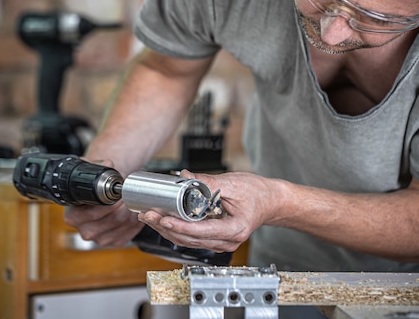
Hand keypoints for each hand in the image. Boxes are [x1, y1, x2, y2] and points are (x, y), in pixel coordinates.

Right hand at [63, 158, 142, 246]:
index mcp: (73, 216)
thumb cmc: (96, 185)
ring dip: (132, 211)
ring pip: (123, 225)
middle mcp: (84, 230)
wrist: (101, 194)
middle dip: (125, 204)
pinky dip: (136, 221)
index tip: (120, 192)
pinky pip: (130, 233)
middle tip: (131, 194)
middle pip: (113, 220)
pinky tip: (135, 211)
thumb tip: (108, 163)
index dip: (111, 201)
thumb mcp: (93, 173)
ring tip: (134, 200)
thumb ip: (98, 167)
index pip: (94, 212)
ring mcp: (99, 239)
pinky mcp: (113, 242)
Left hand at [138, 170, 279, 251]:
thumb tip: (184, 177)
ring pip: (188, 240)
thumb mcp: (233, 184)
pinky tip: (164, 219)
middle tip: (147, 215)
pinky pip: (193, 236)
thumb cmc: (258, 194)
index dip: (178, 226)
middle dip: (165, 227)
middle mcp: (226, 241)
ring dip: (167, 229)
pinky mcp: (215, 237)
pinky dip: (177, 228)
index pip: (199, 231)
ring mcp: (220, 242)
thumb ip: (207, 182)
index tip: (162, 218)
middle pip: (189, 239)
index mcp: (233, 230)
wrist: (272, 201)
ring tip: (150, 216)